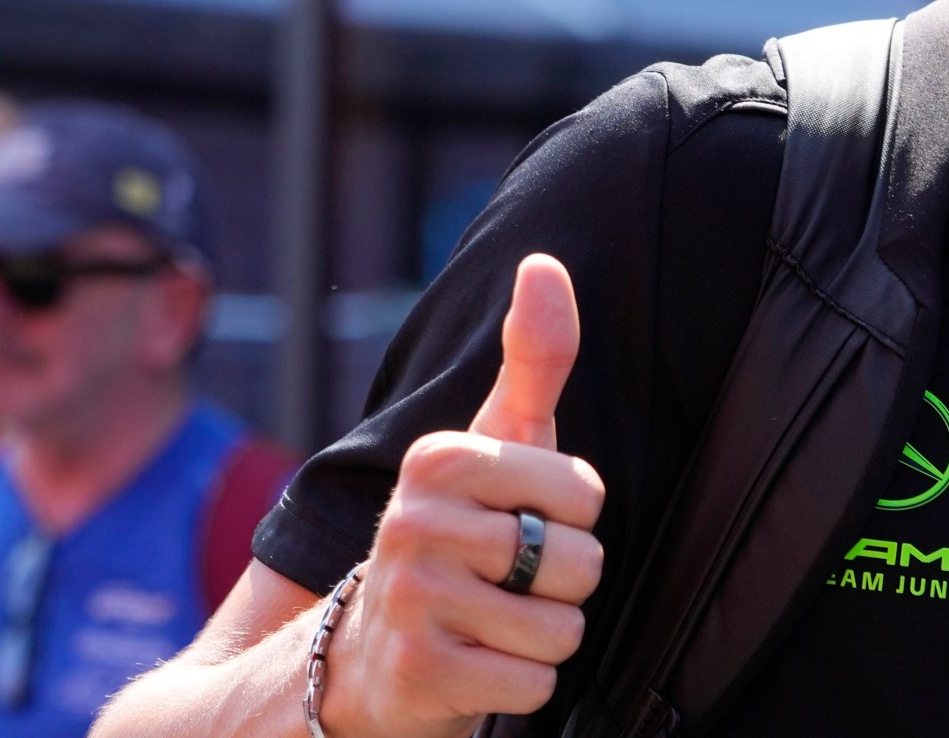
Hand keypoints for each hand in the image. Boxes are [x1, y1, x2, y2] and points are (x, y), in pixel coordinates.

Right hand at [321, 255, 606, 737]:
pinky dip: (519, 685)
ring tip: (488, 624)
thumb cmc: (456, 535)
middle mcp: (413, 521)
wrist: (361, 657)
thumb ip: (534, 356)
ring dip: (540, 638)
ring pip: (562, 628)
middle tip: (501, 583)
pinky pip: (535, 682)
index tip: (515, 523)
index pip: (587, 495)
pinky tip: (474, 667)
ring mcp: (411, 600)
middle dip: (559, 585)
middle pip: (580, 564)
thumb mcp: (496, 442)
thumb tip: (543, 263)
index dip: (569, 520)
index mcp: (439, 457)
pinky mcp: (417, 674)